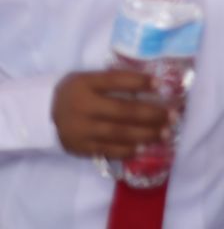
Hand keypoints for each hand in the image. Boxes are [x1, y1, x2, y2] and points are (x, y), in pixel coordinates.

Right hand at [52, 70, 170, 159]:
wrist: (45, 114)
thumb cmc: (77, 92)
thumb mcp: (90, 78)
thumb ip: (115, 80)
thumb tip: (153, 84)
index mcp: (85, 84)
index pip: (115, 81)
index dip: (139, 83)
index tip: (161, 84)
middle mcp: (82, 107)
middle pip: (122, 111)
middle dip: (151, 114)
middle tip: (173, 115)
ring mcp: (80, 129)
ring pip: (117, 133)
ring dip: (145, 134)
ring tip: (165, 133)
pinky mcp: (80, 147)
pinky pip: (107, 150)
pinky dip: (127, 150)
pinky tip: (144, 148)